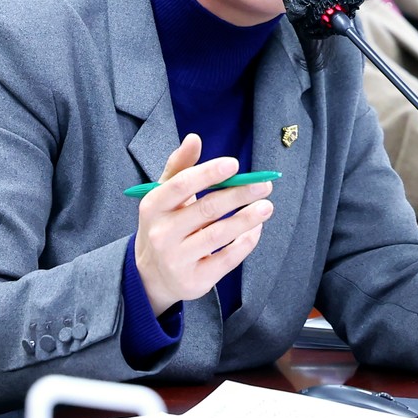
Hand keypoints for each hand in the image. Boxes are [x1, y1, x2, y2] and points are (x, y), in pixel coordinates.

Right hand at [134, 134, 274, 315]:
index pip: (181, 185)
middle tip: (264, 184)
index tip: (235, 164)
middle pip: (206, 209)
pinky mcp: (195, 280)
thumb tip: (194, 138)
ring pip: (219, 234)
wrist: (151, 274)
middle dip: (239, 194)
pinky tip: (256, 229)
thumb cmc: (165, 224)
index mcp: (152, 206)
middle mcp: (161, 234)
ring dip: (247, 218)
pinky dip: (245, 242)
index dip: (209, 173)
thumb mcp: (164, 195)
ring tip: (266, 206)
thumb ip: (180, 166)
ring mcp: (177, 259)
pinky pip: (226, 259)